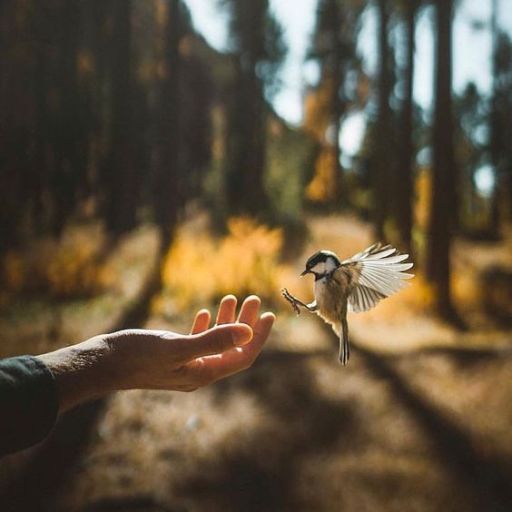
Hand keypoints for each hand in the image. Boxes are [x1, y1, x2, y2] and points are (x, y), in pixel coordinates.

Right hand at [37, 295, 274, 411]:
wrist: (101, 363)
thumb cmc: (136, 356)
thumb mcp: (177, 347)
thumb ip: (213, 341)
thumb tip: (248, 332)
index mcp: (203, 374)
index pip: (242, 357)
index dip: (258, 336)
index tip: (269, 314)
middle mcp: (198, 372)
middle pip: (232, 348)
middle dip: (245, 323)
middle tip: (253, 299)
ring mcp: (184, 365)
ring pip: (215, 342)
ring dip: (226, 320)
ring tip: (231, 297)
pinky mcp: (171, 356)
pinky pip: (196, 341)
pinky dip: (205, 326)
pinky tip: (203, 312)